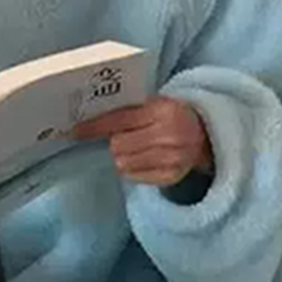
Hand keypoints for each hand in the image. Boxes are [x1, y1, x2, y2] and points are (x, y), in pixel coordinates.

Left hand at [73, 97, 212, 186]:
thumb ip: (128, 111)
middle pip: (118, 145)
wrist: (205, 135)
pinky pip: (134, 177)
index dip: (94, 127)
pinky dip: (132, 169)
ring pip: (123, 163)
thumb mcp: (155, 105)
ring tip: (135, 150)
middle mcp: (169, 135)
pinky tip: (143, 160)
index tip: (75, 131)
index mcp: (163, 110)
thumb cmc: (171, 117)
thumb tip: (89, 122)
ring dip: (122, 157)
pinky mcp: (171, 176)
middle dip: (115, 143)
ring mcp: (172, 158)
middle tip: (123, 139)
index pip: (119, 119)